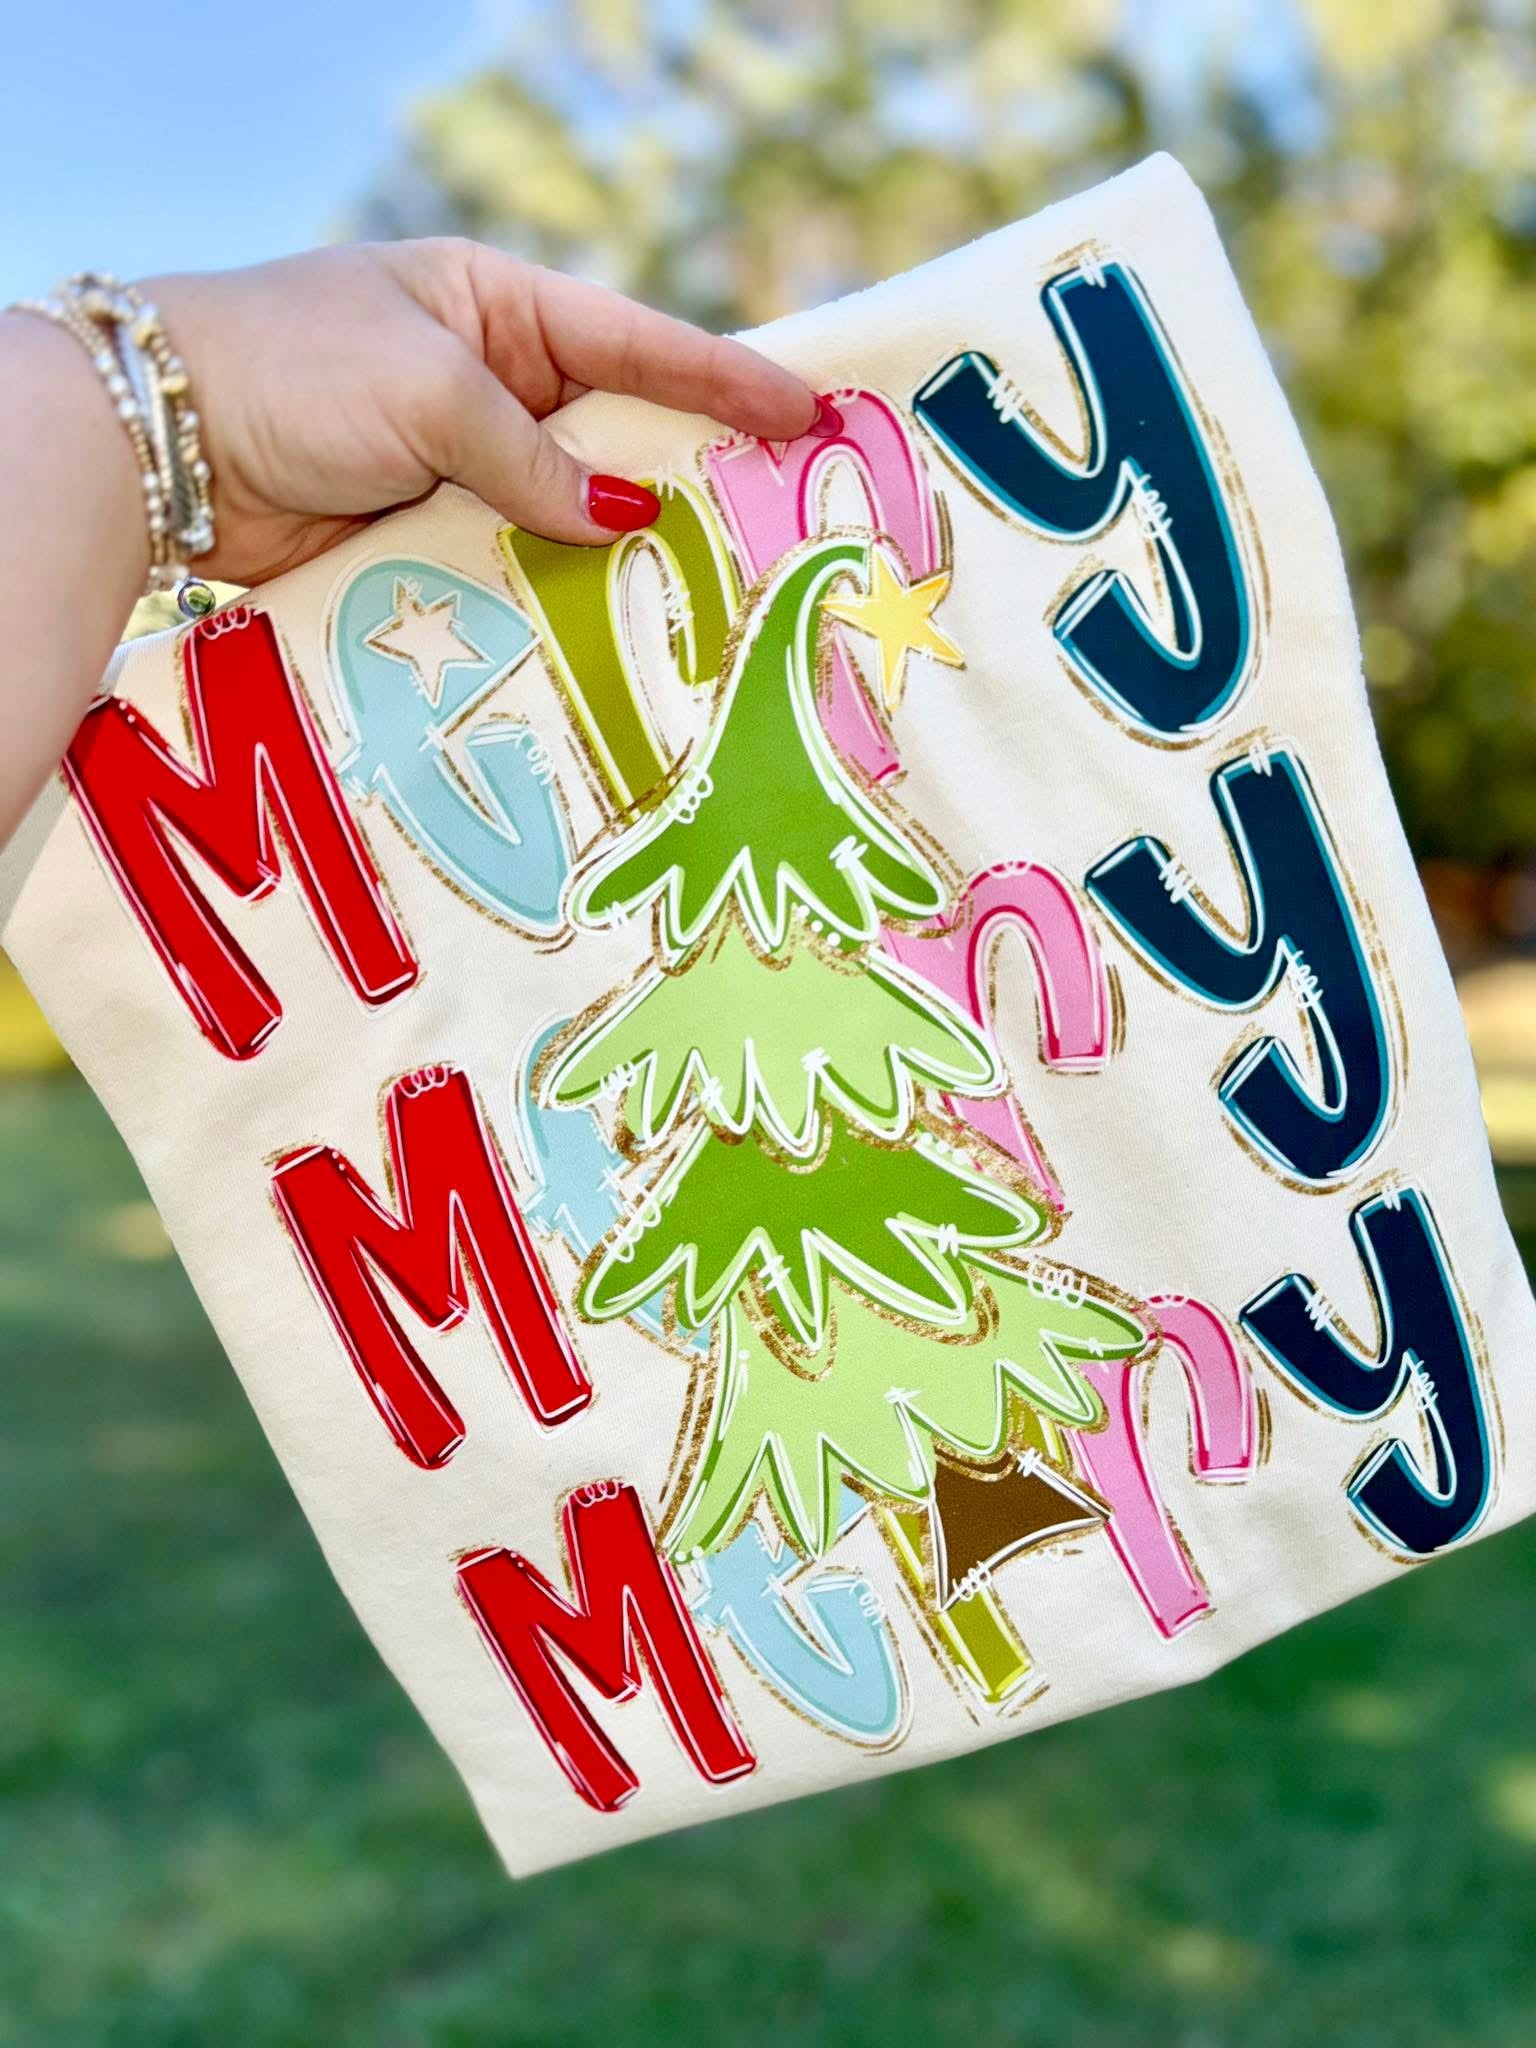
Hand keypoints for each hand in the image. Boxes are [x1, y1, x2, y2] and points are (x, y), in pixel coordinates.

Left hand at [143, 238, 830, 584]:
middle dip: (686, 479)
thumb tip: (622, 517)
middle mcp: (485, 383)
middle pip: (612, 436)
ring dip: (619, 556)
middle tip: (777, 523)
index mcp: (491, 306)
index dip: (721, 377)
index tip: (802, 412)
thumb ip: (529, 457)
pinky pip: (512, 566)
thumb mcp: (428, 392)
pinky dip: (552, 596)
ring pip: (566, 514)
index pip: (632, 342)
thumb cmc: (293, 367)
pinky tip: (605, 632)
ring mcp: (456, 465)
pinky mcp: (424, 536)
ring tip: (707, 596)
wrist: (166, 443)